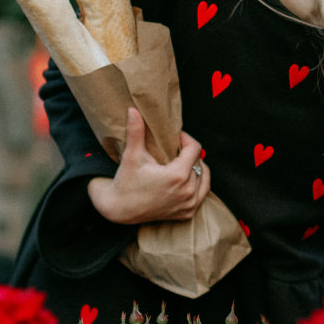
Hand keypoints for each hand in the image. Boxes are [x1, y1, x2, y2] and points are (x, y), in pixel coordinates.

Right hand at [87, 107, 210, 223]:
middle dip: (189, 153)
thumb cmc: (126, 182)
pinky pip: (202, 192)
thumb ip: (136, 132)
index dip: (186, 139)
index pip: (195, 149)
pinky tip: (188, 177)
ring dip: (196, 167)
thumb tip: (133, 110)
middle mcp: (187, 191)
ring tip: (182, 162)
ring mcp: (188, 204)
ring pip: (204, 176)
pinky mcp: (187, 213)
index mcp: (177, 176)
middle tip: (175, 150)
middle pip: (199, 161)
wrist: (120, 210)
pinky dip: (198, 183)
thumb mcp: (132, 156)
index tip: (175, 138)